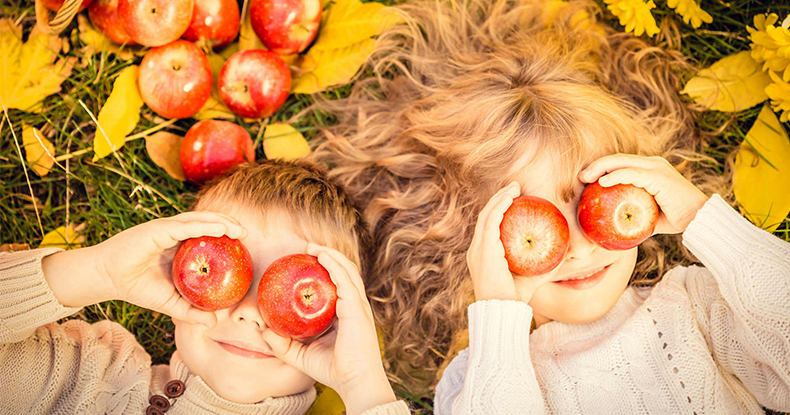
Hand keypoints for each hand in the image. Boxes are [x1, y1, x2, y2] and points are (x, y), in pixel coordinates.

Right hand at [43, 211, 246, 326]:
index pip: (208, 237)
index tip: (244, 244)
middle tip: (246, 234)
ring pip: (200, 220)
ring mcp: (168, 229)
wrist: (109, 279)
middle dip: (228, 225)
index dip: (226, 236)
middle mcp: (176, 235)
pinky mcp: (159, 229)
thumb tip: (214, 323)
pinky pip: (185, 225)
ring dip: (221, 221)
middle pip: (207, 224)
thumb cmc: (138, 288)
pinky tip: (220, 227)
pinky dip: (204, 225)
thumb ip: (191, 311)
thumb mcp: (171, 304)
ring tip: (238, 228)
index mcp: (180, 247)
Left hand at [262, 244, 395, 414]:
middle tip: (307, 248)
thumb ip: (283, 344)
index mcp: (346, 313)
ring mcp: (358, 305)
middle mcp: (354, 306)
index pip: (339, 284)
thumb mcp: (301, 355)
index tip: (306, 260)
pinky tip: (322, 256)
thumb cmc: (334, 370)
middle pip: (345, 271)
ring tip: (312, 246)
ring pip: (347, 270)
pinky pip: (345, 280)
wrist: (355, 382)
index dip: (326, 269)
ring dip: (331, 254)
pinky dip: (334, 265)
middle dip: (328, 255)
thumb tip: (263, 330)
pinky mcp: (357, 309)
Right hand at [467, 182, 552, 302]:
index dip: (499, 210)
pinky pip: (490, 222)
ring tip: (513, 187)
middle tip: (515, 187)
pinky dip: (499, 207)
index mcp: (483, 255)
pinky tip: (510, 197)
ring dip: (499, 198)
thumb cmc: (516, 299)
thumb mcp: (533, 277)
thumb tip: (567, 255)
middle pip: (485, 216)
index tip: (515, 198)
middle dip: (498, 199)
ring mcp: (478, 249)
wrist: (502, 311)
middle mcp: (477, 250)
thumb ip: (546, 265)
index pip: (489, 226)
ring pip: (486, 215)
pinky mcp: (483, 250)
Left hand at [579, 154, 708, 233]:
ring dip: (600, 168)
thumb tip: (615, 225)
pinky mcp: (659, 176)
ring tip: (585, 178)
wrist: (700, 220)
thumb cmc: (678, 219)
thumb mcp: (650, 215)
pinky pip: (631, 174)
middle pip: (618, 159)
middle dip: (597, 165)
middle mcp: (654, 164)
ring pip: (622, 162)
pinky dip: (615, 176)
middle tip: (581, 177)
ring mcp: (657, 168)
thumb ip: (635, 214)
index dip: (603, 167)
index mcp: (651, 169)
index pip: (622, 163)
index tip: (586, 179)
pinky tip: (602, 183)